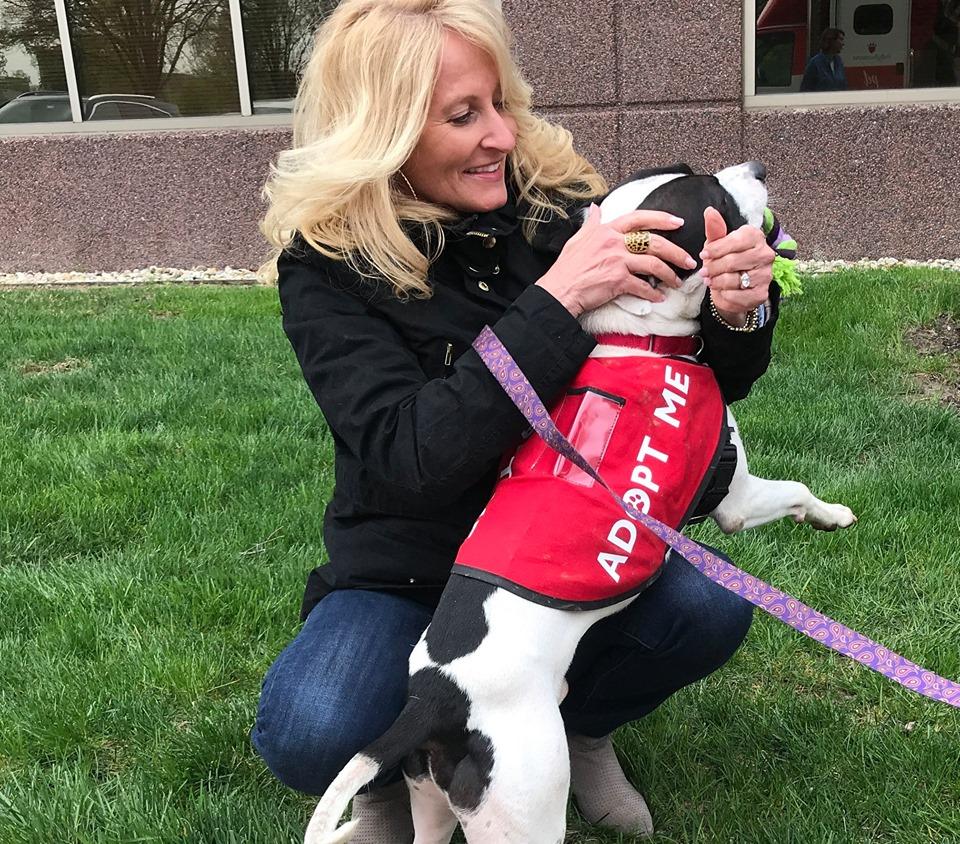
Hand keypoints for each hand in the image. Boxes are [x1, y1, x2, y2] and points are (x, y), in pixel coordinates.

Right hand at [537, 204, 696, 316]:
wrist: (559, 290)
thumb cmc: (566, 268)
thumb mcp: (577, 239)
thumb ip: (591, 224)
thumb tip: (595, 209)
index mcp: (606, 231)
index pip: (639, 218)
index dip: (661, 218)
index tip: (678, 222)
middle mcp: (614, 243)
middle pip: (654, 242)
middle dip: (675, 251)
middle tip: (688, 259)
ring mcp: (617, 261)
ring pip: (653, 264)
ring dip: (669, 274)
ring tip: (676, 282)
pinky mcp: (618, 281)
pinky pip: (642, 287)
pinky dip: (653, 294)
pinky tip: (659, 298)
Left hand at [700, 207, 774, 326]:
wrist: (731, 288)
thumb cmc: (724, 261)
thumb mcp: (717, 244)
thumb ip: (714, 229)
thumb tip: (709, 211)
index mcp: (755, 236)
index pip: (735, 241)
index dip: (716, 249)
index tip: (703, 255)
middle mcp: (765, 254)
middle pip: (733, 261)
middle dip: (713, 268)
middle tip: (704, 272)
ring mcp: (766, 275)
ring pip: (735, 279)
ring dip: (717, 282)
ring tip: (710, 281)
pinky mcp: (762, 293)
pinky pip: (738, 296)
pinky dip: (725, 295)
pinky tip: (721, 291)